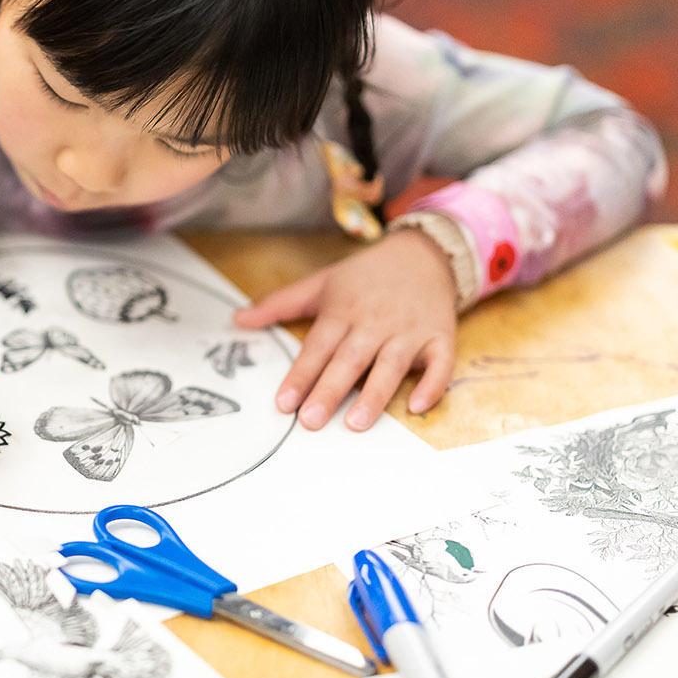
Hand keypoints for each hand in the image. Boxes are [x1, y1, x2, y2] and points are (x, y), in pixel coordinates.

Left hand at [233, 229, 457, 430]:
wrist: (425, 253)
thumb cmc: (366, 275)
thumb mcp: (321, 283)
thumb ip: (279, 304)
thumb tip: (237, 319)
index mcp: (343, 310)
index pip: (317, 347)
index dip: (300, 375)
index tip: (283, 403)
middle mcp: (374, 322)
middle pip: (349, 359)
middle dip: (330, 390)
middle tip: (311, 421)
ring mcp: (409, 330)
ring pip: (391, 365)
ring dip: (375, 395)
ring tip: (356, 424)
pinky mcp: (440, 337)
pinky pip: (440, 364)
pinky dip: (431, 385)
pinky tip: (416, 408)